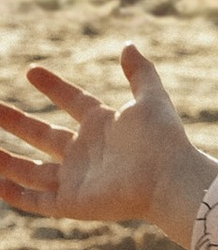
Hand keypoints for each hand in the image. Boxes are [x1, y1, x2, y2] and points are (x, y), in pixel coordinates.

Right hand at [0, 47, 217, 249]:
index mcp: (104, 126)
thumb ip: (141, 73)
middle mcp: (87, 153)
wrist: (169, 180)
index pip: (74, 102)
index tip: (31, 71)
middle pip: (43, 136)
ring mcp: (77, 180)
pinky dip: (13, 193)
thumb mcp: (151, 99)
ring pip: (31, 170)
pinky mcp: (71, 204)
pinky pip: (35, 200)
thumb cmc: (162, 141)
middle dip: (15, 122)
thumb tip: (128, 45)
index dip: (54, 87)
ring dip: (6, 159)